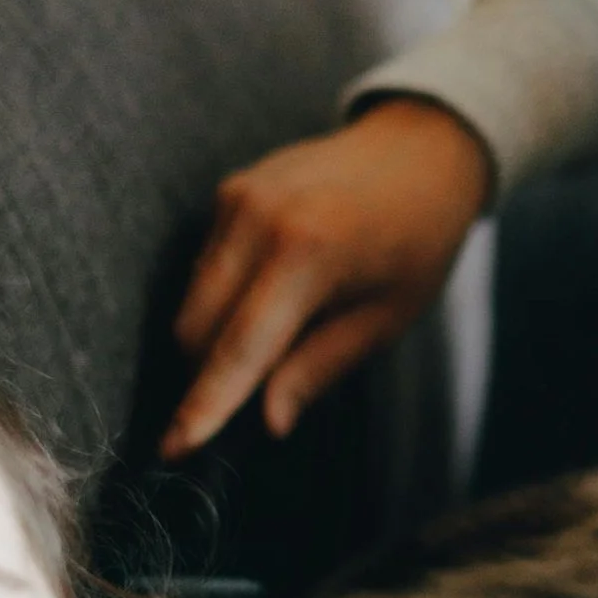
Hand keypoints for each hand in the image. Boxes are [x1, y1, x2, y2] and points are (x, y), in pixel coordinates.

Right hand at [163, 96, 492, 455]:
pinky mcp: (229, 190)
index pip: (239, 348)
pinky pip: (204, 267)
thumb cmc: (418, 240)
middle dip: (207, 378)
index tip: (175, 449)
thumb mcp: (388, 316)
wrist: (422, 147)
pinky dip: (223, 300)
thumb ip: (320, 367)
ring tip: (279, 341)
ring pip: (192, 300)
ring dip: (213, 340)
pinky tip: (273, 298)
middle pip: (196, 328)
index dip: (205, 405)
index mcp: (308, 251)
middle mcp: (259, 218)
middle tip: (246, 408)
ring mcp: (237, 197)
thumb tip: (268, 421)